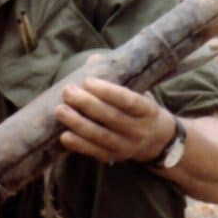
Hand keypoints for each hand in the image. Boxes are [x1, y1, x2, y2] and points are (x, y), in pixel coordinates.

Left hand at [55, 78, 175, 164]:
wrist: (157, 140)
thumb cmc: (141, 109)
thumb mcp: (138, 91)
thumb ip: (118, 77)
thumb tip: (93, 60)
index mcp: (148, 110)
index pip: (128, 101)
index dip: (107, 92)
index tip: (87, 81)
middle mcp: (139, 130)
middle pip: (112, 118)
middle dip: (87, 104)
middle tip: (67, 92)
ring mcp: (127, 146)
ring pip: (101, 136)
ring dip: (78, 124)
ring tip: (59, 111)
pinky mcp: (114, 157)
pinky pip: (95, 152)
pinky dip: (79, 145)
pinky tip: (64, 136)